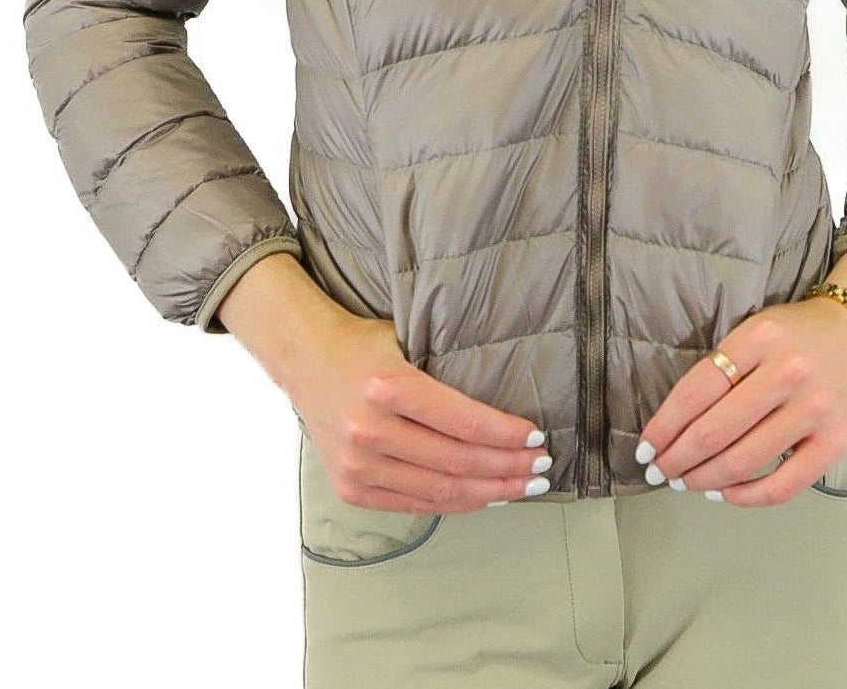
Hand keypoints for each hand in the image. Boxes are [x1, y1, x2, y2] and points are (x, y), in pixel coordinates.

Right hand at [286, 311, 552, 514]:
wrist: (304, 359)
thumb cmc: (364, 344)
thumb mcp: (406, 342)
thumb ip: (446, 373)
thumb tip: (506, 405)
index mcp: (389, 388)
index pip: (464, 423)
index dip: (506, 436)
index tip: (537, 437)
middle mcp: (370, 431)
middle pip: (457, 461)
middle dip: (508, 468)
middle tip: (542, 468)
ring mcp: (358, 465)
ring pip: (440, 490)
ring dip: (490, 491)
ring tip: (523, 487)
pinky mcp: (351, 487)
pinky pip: (415, 504)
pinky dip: (455, 503)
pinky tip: (484, 497)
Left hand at [634, 296, 846, 504]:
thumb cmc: (795, 336)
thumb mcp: (755, 330)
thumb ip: (722, 367)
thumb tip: (674, 424)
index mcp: (760, 337)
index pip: (697, 389)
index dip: (664, 425)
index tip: (646, 447)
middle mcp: (788, 372)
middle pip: (715, 430)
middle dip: (677, 458)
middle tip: (659, 472)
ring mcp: (815, 409)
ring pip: (744, 460)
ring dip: (704, 479)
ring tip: (685, 482)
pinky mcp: (836, 442)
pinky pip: (783, 484)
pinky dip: (746, 496)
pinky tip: (723, 493)